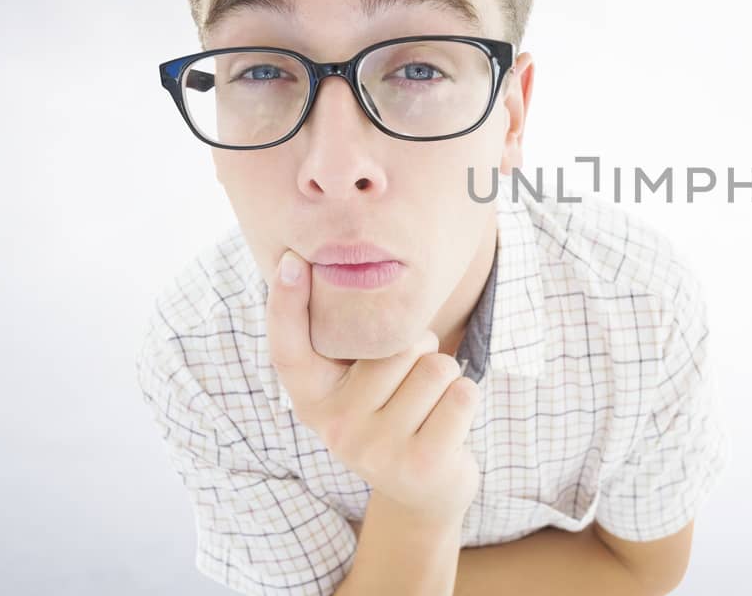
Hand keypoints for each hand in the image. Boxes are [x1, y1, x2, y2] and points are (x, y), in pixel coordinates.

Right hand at [267, 249, 481, 529]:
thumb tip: (346, 270)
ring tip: (430, 407)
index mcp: (313, 400)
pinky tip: (448, 425)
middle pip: (400, 345)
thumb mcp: (359, 386)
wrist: (424, 491)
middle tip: (410, 388)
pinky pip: (462, 393)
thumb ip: (348, 344)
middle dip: (422, 352)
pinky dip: (466, 399)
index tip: (291, 260)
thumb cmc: (394, 414)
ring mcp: (375, 448)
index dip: (285, 304)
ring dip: (447, 377)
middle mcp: (335, 425)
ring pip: (436, 366)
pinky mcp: (420, 462)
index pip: (288, 349)